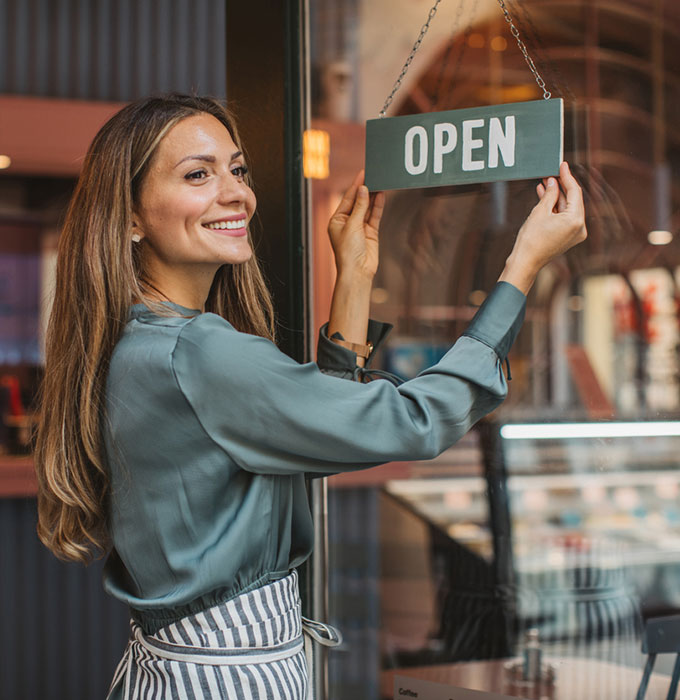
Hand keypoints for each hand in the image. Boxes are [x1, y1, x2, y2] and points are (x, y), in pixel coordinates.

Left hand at [327, 170, 384, 279]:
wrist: (357, 271)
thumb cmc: (348, 252)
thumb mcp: (352, 225)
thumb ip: (360, 207)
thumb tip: (364, 190)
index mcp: (336, 220)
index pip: (347, 199)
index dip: (355, 186)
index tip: (363, 173)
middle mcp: (347, 223)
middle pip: (358, 202)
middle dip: (365, 190)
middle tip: (373, 175)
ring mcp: (360, 227)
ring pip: (367, 208)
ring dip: (373, 196)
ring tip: (380, 182)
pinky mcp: (370, 233)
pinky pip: (374, 216)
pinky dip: (378, 206)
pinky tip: (382, 195)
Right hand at [500, 161, 586, 293]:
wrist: (526, 262)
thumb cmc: (531, 240)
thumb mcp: (539, 212)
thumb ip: (549, 194)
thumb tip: (553, 182)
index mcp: (575, 220)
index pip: (575, 191)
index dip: (567, 176)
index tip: (562, 165)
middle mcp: (580, 227)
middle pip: (573, 200)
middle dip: (561, 187)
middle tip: (550, 174)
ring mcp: (575, 233)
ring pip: (568, 208)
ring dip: (557, 197)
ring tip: (544, 185)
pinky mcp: (568, 237)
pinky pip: (564, 217)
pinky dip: (556, 208)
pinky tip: (545, 198)